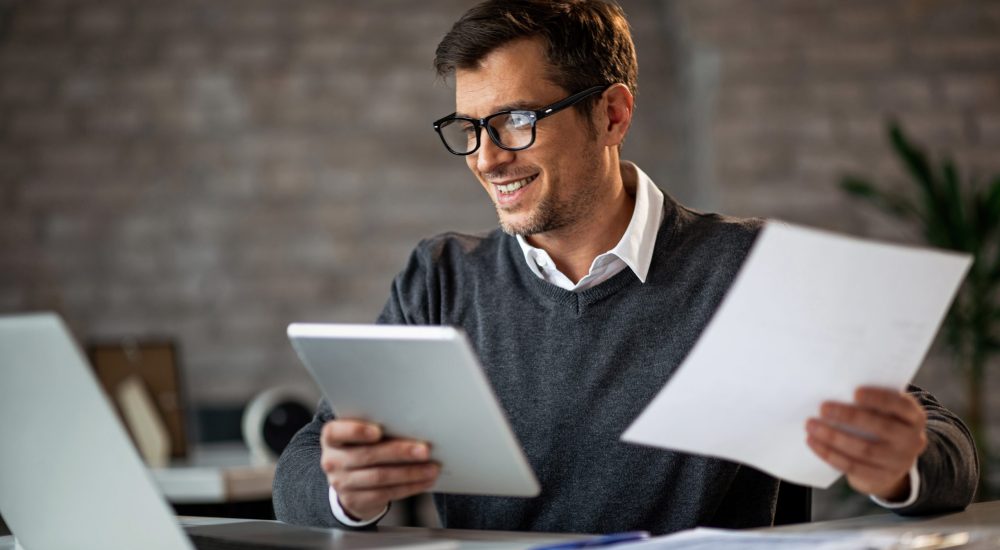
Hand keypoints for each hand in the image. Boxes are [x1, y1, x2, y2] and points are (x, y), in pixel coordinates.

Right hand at [320, 419, 439, 521]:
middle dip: (399, 452)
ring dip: (410, 472)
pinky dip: (409, 487)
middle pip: (367, 455)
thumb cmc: (362, 448)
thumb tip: (414, 426)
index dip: (356, 431)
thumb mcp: (361, 436)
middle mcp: (332, 460)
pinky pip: (386, 494)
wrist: (350, 482)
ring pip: (380, 477)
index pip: (336, 432)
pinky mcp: (355, 500)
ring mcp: (342, 483)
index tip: (378, 431)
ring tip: (432, 468)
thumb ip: (379, 427)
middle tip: (424, 450)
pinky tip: (424, 481)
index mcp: (332, 438)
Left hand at [806, 387, 926, 500]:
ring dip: (833, 437)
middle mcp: (912, 440)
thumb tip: (836, 388)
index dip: (879, 398)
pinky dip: (829, 454)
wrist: (890, 463)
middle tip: (823, 407)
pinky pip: (852, 467)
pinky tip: (813, 442)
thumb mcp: (884, 413)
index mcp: (914, 418)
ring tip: (811, 425)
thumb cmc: (880, 425)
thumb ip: (869, 402)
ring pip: (864, 450)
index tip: (855, 392)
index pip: (901, 405)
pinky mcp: (881, 478)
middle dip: (850, 417)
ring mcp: (899, 462)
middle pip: (882, 428)